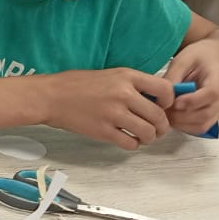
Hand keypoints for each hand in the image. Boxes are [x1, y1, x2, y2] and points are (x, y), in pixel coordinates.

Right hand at [40, 69, 175, 149]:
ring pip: (148, 132)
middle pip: (159, 116)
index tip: (162, 107)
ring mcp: (113, 113)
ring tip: (143, 136)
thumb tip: (153, 98)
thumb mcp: (108, 75)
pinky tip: (127, 140)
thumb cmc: (76, 85)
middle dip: (161, 126)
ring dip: (149, 137)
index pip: (165, 89)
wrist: (50, 97)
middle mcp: (123, 94)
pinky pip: (130, 143)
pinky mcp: (103, 131)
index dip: (169, 102)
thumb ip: (131, 84)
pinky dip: (133, 144)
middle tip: (156, 129)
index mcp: (126, 76)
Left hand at [164, 41, 218, 134]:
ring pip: (204, 124)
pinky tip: (174, 118)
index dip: (193, 101)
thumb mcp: (183, 59)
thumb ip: (173, 77)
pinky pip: (201, 128)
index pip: (212, 92)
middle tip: (163, 110)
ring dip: (181, 123)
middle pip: (207, 112)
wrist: (214, 60)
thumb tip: (162, 97)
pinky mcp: (216, 115)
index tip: (175, 102)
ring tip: (166, 114)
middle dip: (181, 115)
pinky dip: (185, 127)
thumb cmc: (199, 58)